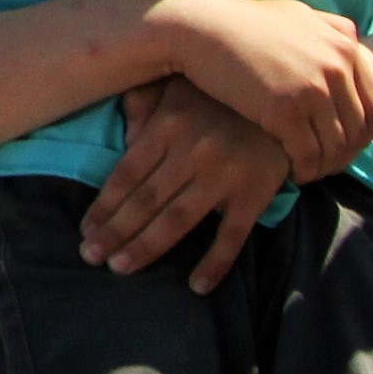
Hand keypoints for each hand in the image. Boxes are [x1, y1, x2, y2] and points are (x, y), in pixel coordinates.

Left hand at [85, 75, 299, 287]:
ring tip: (121, 269)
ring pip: (177, 219)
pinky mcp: (254, 195)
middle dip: (115, 231)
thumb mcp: (176, 87)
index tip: (85, 230)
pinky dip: (214, 263)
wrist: (287, 102)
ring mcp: (224, 176)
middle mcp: (191, 153)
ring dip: (147, 247)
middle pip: (145, 200)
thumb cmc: (221, 96)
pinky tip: (197, 286)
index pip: (126, 173)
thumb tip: (124, 139)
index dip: (104, 205)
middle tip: (91, 257)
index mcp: (168, 126)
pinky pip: (232, 236)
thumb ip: (144, 106)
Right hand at [153, 0, 372, 176]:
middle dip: (343, 154)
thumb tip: (353, 42)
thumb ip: (329, 29)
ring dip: (324, 166)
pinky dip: (303, 171)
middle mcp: (337, 64)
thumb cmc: (240, 23)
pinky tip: (289, 171)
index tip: (340, 143)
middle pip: (359, 130)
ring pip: (336, 147)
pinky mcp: (286, 110)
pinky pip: (308, 155)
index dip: (362, 133)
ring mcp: (314, 87)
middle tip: (323, 164)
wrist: (197, 26)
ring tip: (307, 170)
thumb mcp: (296, 15)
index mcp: (344, 43)